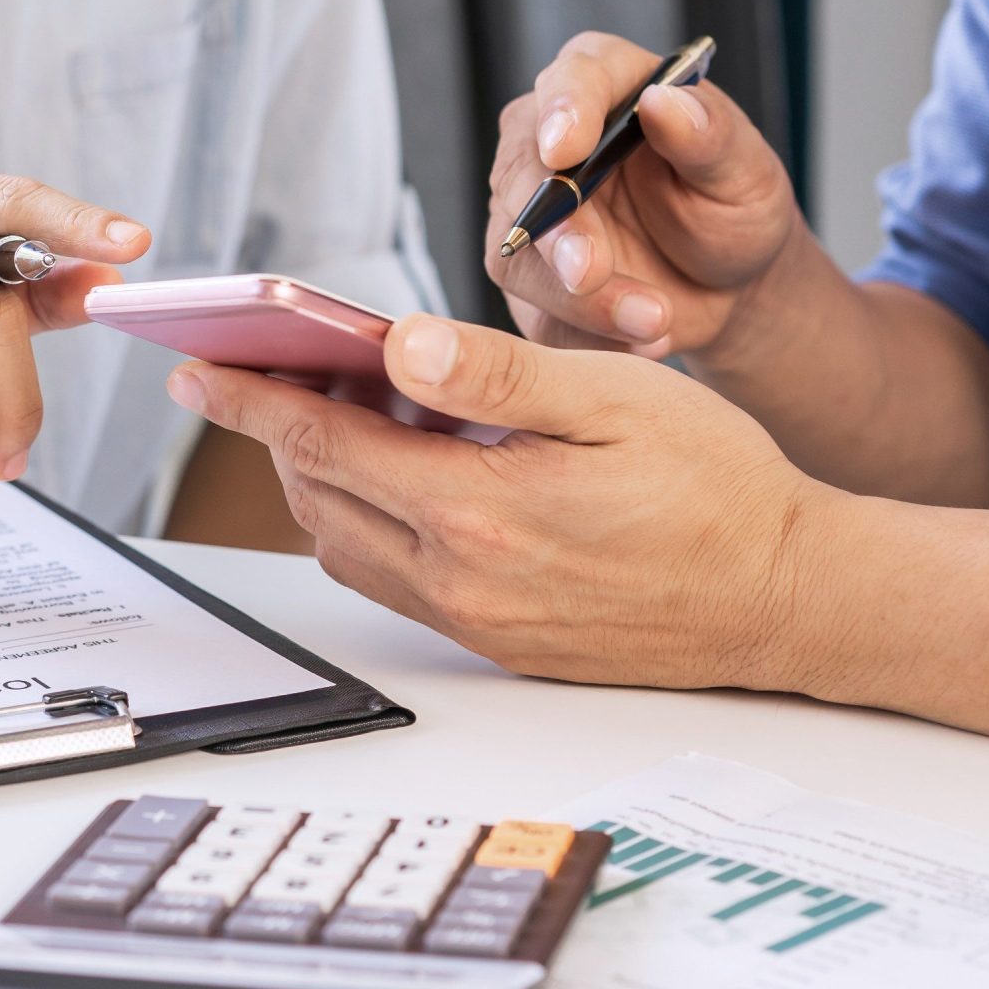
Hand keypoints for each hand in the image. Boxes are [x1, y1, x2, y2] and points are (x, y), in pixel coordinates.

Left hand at [166, 315, 838, 691]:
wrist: (790, 599)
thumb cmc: (719, 486)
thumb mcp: (615, 399)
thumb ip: (495, 375)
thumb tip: (394, 343)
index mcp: (481, 512)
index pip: (325, 446)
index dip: (252, 400)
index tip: (198, 369)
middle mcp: (464, 583)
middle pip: (321, 500)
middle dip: (279, 434)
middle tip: (267, 373)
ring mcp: (479, 624)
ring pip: (350, 546)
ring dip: (326, 481)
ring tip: (343, 414)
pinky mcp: (500, 645)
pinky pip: (398, 582)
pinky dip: (374, 523)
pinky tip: (408, 476)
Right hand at [489, 32, 801, 359]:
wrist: (728, 282)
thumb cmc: (733, 207)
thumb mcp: (744, 170)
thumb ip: (708, 135)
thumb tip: (664, 102)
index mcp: (606, 87)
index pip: (571, 80)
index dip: (563, 111)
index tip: (566, 149)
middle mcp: (548, 143)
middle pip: (522, 175)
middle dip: (556, 230)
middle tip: (589, 272)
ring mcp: (526, 213)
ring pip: (516, 256)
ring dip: (577, 300)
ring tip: (652, 321)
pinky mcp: (527, 278)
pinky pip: (535, 316)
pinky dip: (584, 338)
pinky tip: (639, 340)